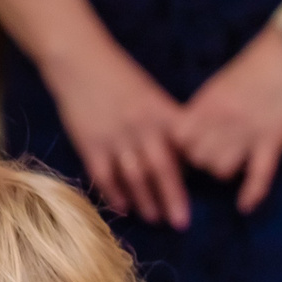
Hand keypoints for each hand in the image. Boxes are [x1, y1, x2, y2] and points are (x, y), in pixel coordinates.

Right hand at [41, 40, 191, 225]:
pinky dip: (113, 194)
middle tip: (181, 223)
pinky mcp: (90, 143)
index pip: (183, 150)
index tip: (202, 189)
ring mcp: (114, 137)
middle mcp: (141, 127)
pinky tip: (122, 208)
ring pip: (134, 176)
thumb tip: (185, 157)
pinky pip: (104, 176)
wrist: (79, 58)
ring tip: (154, 218)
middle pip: (161, 169)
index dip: (193, 175)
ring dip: (145, 201)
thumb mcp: (151, 94)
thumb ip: (168, 123)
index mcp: (160, 113)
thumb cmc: (120, 76)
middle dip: (172, 198)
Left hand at [173, 29, 281, 212]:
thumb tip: (191, 132)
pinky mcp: (273, 141)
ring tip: (233, 164)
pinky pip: (258, 177)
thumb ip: (205, 108)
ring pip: (220, 170)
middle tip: (213, 156)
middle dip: (202, 162)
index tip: (190, 147)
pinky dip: (251, 194)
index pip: (180, 138)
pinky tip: (245, 206)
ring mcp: (248, 132)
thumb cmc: (257, 67)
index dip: (182, 147)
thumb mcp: (221, 83)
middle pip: (197, 159)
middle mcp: (223, 119)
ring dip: (224, 172)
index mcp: (208, 102)